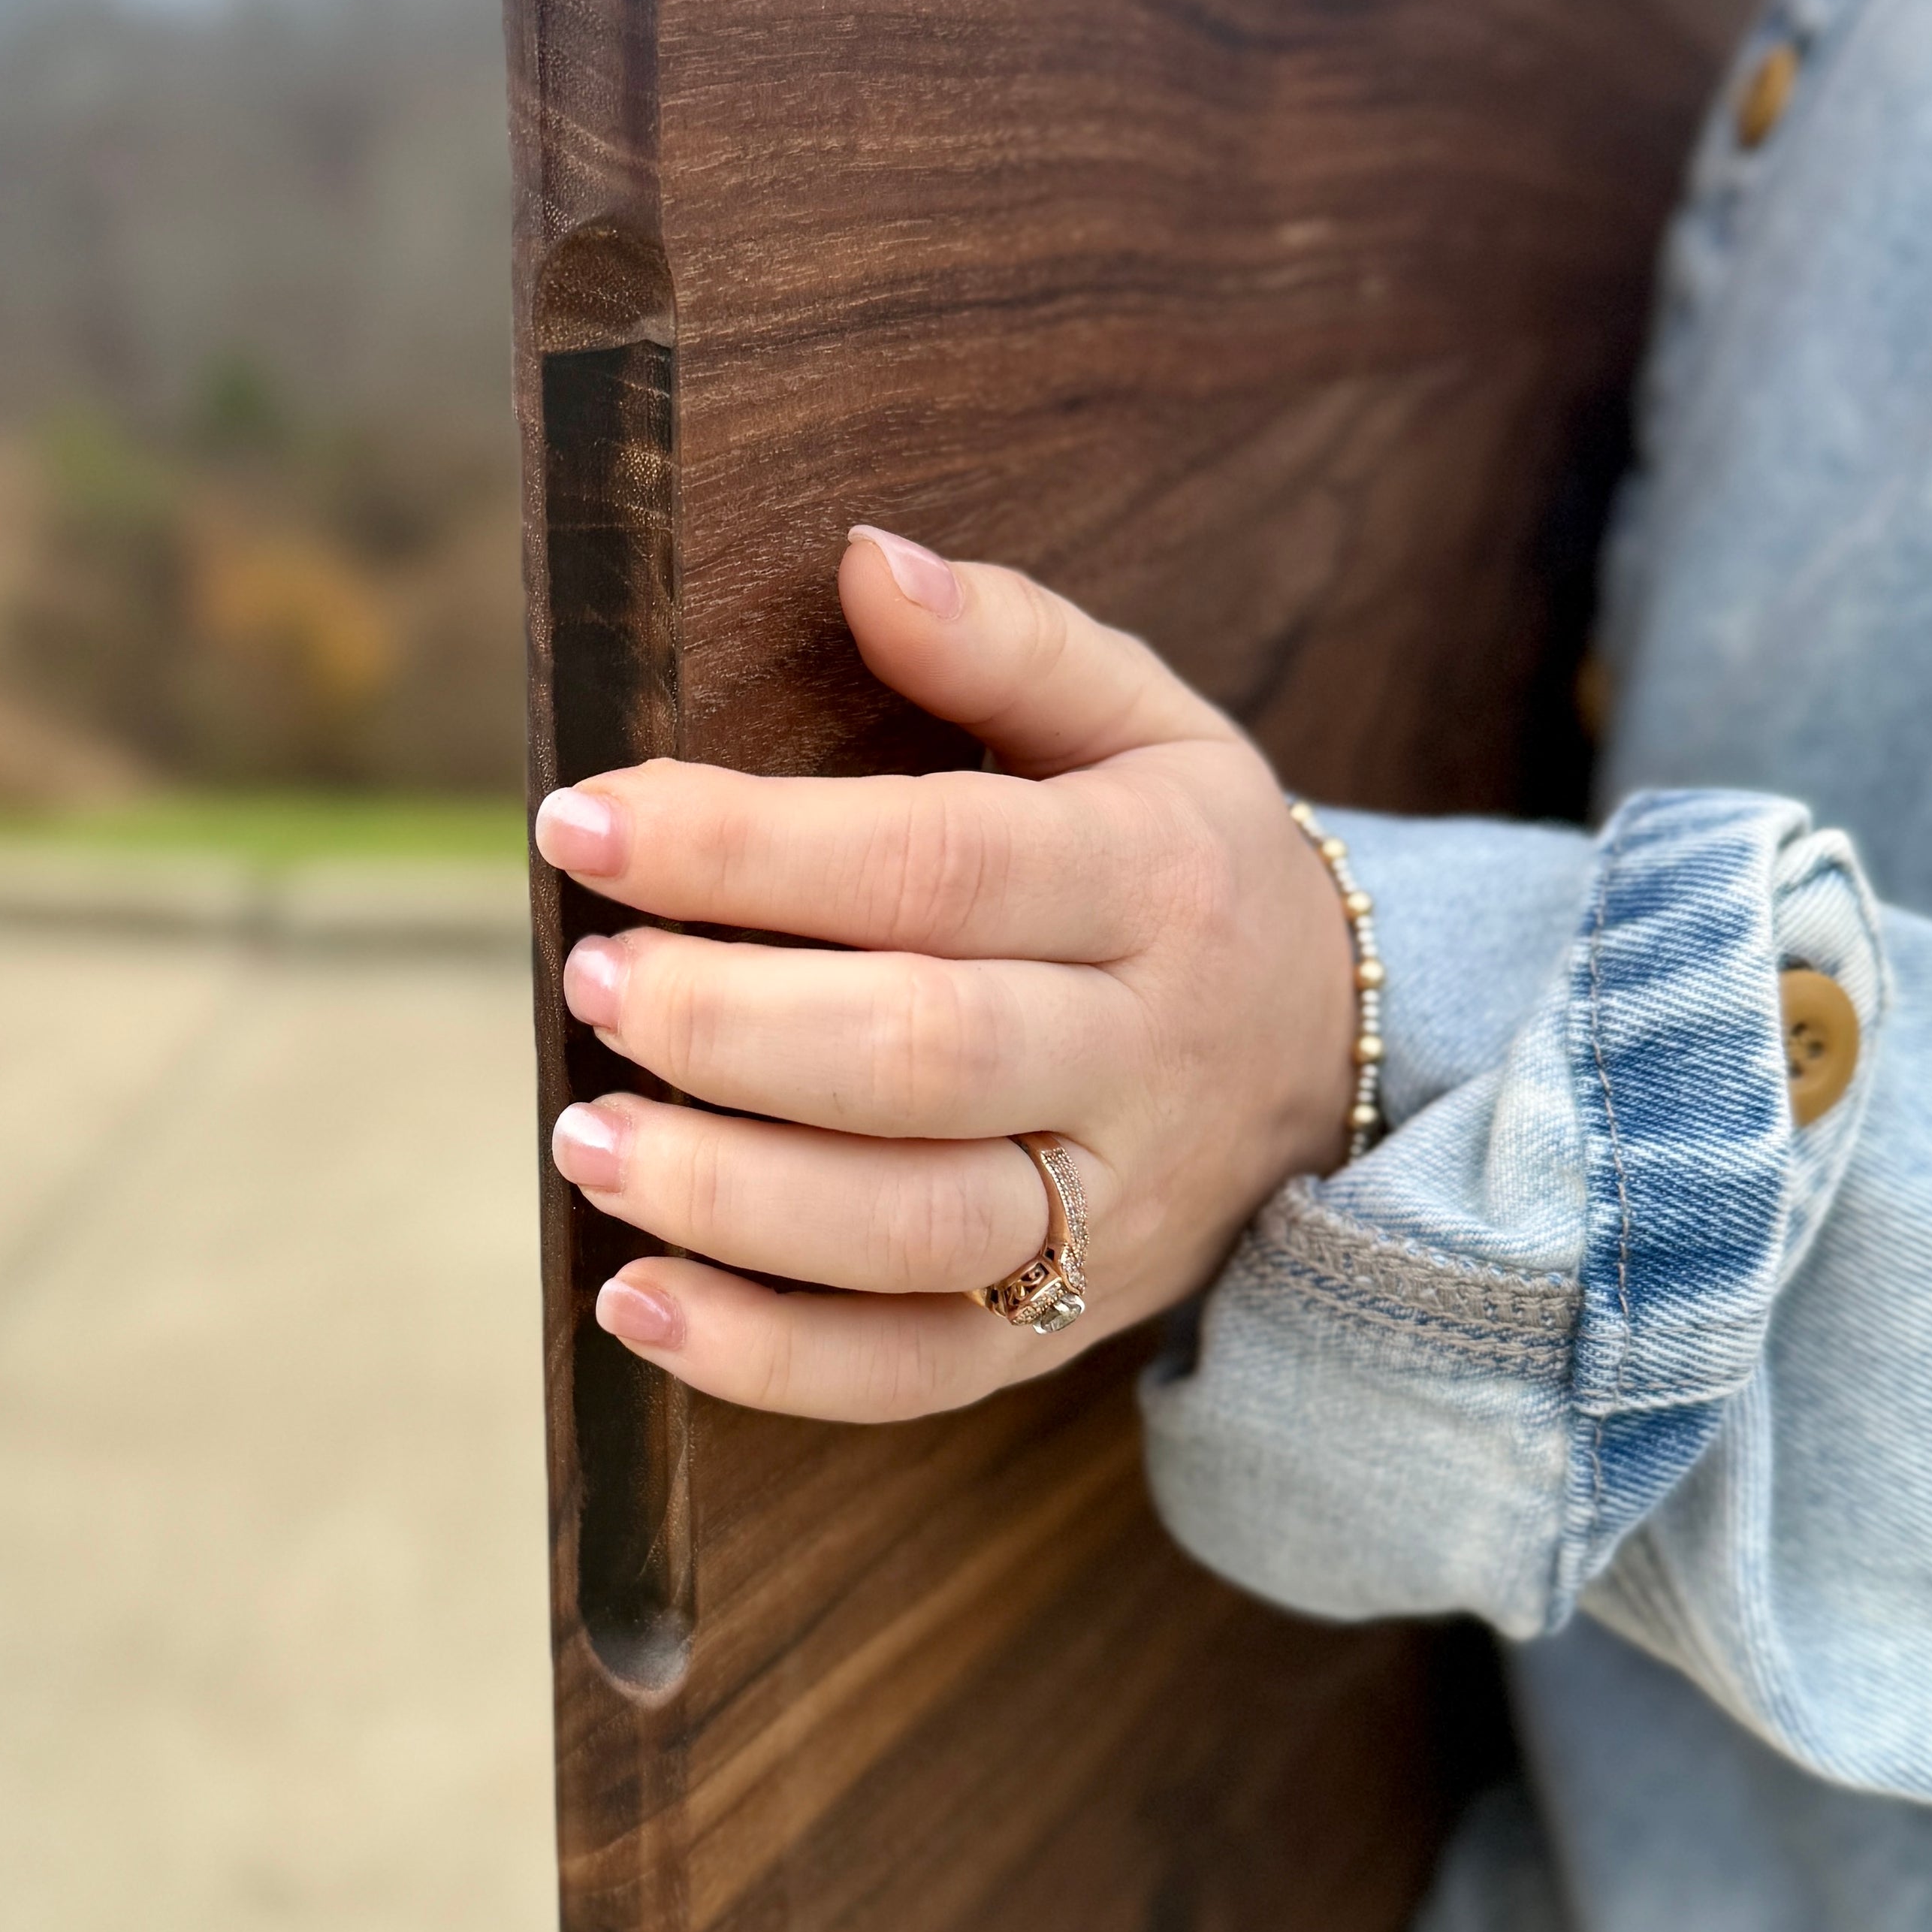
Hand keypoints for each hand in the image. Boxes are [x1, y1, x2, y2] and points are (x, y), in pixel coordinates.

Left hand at [534, 528, 1363, 1420]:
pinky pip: (912, 1372)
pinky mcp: (1058, 1331)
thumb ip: (1011, 641)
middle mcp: (1134, 1059)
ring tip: (585, 1138)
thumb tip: (863, 559)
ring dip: (730, 1196)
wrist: (1346, 1063)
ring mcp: (1103, 1214)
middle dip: (729, 1023)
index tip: (585, 820)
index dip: (748, 846)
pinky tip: (638, 1301)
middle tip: (589, 980)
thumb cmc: (1189, 867)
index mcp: (1149, 882)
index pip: (938, 863)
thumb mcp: (1149, 723)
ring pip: (916, 1230)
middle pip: (923, 1055)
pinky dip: (767, 1359)